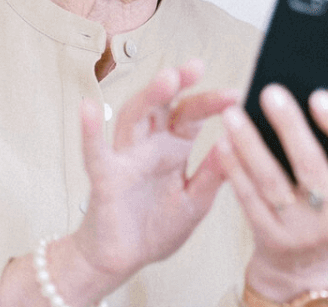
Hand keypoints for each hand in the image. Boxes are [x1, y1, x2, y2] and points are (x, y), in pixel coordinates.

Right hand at [72, 60, 236, 290]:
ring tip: (167, 78)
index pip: (191, 115)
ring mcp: (126, 159)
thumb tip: (238, 142)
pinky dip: (91, 131)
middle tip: (196, 66)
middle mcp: (149, 146)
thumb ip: (213, 174)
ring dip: (149, 97)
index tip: (236, 94)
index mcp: (173, 148)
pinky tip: (89, 107)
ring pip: (134, 118)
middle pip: (163, 107)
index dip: (211, 102)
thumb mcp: (196, 201)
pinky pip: (96, 153)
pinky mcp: (105, 179)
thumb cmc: (155, 228)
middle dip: (179, 84)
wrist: (122, 262)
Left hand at [217, 85, 327, 301]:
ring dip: (250, 145)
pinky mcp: (269, 237)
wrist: (306, 265)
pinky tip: (224, 143)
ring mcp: (300, 230)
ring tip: (234, 114)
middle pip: (311, 166)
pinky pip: (249, 199)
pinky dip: (235, 169)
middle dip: (289, 127)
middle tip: (270, 92)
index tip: (319, 95)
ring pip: (272, 182)